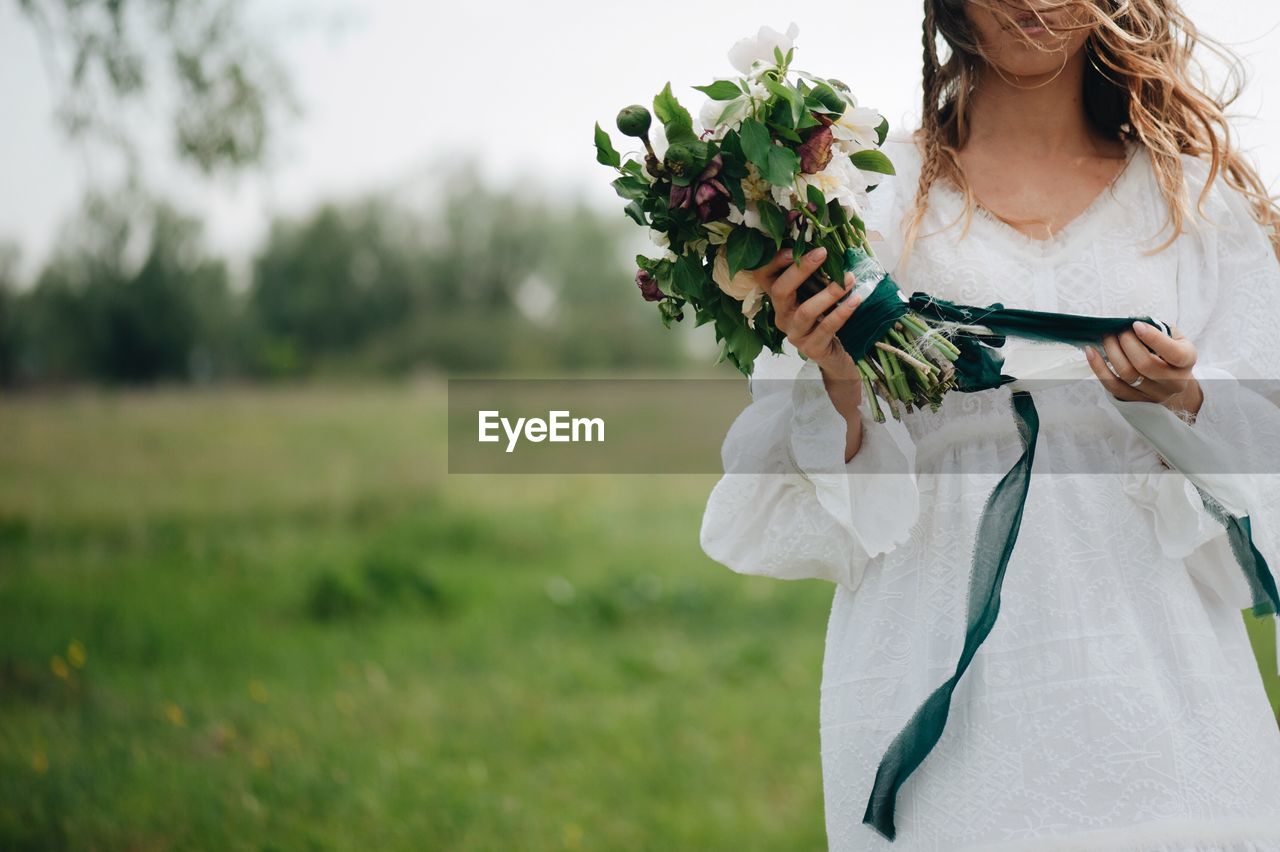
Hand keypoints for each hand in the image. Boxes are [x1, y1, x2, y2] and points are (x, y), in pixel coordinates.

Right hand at [751, 245, 865, 461]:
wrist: (837, 356)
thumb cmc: (827, 318)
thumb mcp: (818, 294)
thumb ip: (817, 275)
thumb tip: (830, 243)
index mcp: (780, 300)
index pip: (764, 277)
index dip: (773, 262)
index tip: (792, 248)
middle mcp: (782, 316)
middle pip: (780, 291)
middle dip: (800, 270)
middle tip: (823, 252)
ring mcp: (795, 334)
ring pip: (805, 311)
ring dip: (828, 293)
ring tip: (848, 279)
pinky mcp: (811, 348)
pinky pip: (826, 328)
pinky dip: (842, 312)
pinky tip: (855, 299)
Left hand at [1084, 321, 1203, 419]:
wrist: (1170, 378)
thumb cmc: (1168, 350)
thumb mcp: (1172, 336)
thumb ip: (1158, 328)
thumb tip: (1130, 323)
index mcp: (1187, 361)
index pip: (1174, 353)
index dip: (1153, 338)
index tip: (1135, 325)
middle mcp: (1175, 381)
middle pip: (1145, 364)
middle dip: (1127, 343)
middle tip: (1118, 330)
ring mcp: (1155, 394)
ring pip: (1127, 375)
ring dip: (1112, 353)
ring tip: (1106, 338)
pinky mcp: (1135, 401)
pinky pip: (1112, 386)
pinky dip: (1098, 367)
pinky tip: (1090, 351)